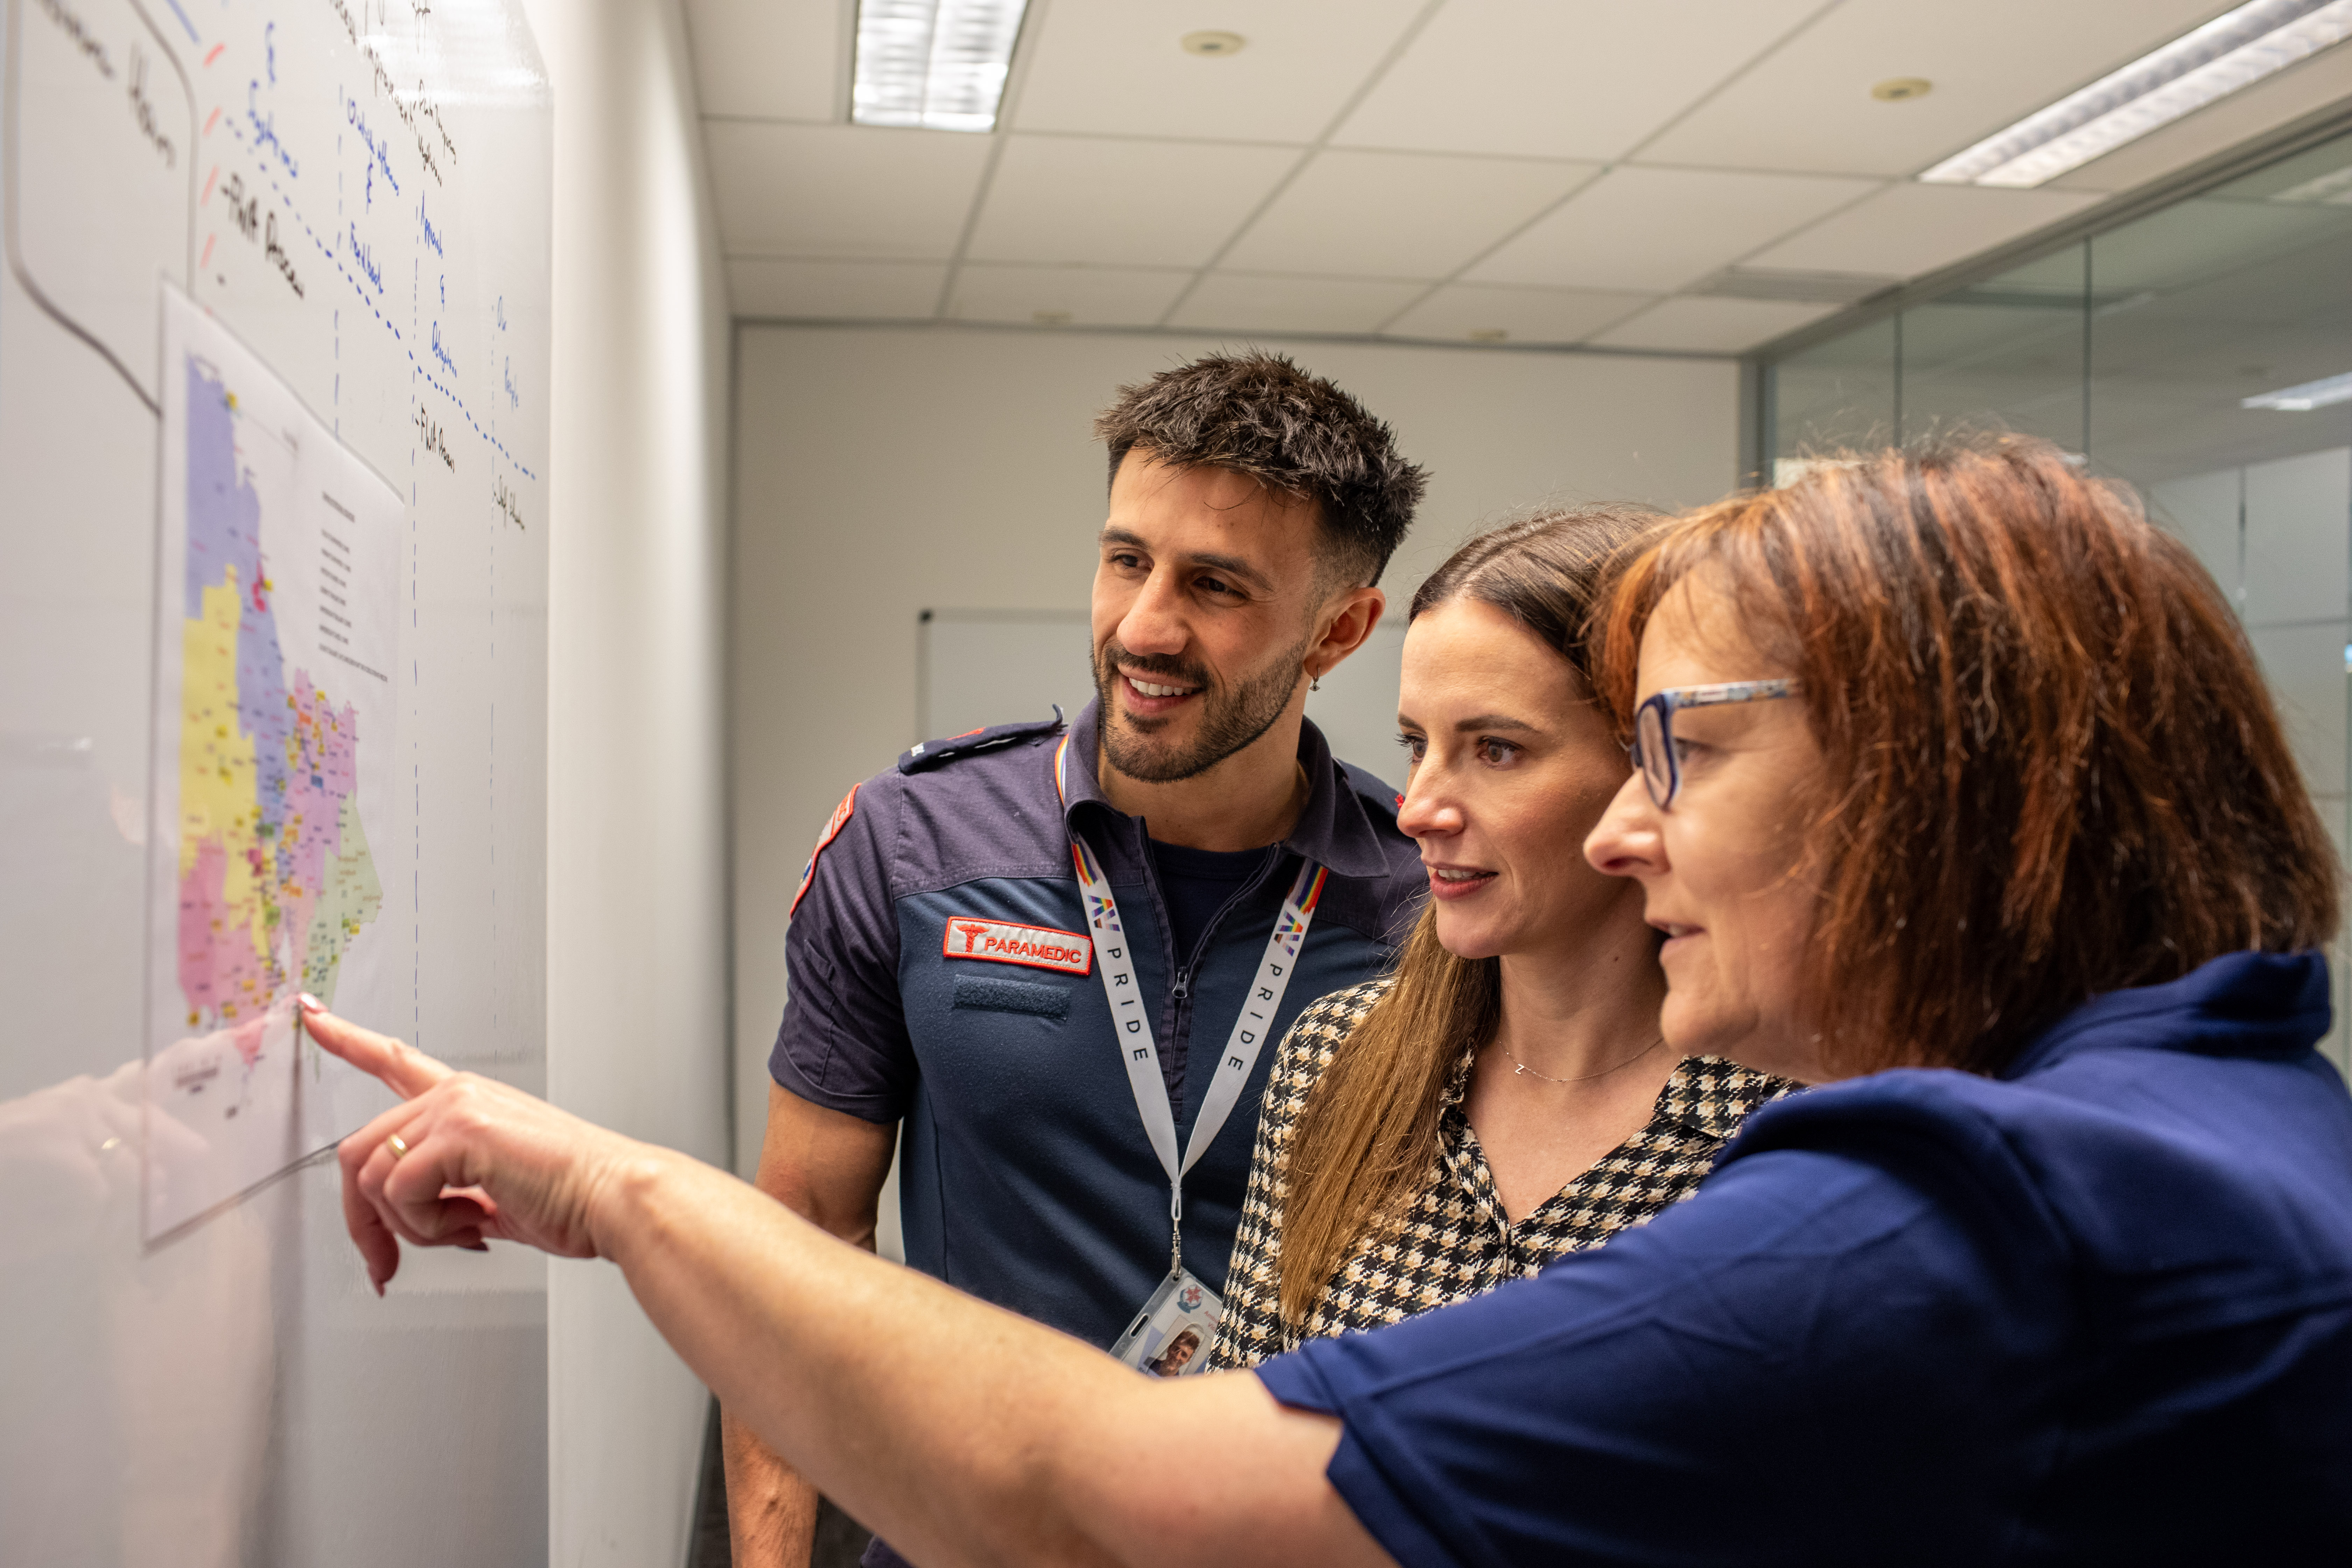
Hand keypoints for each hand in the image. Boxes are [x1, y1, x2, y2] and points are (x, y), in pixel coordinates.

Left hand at [301, 997, 641, 1292]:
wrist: (615, 1198)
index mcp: (467, 1102)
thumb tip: (413, 1232)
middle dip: (364, 1220)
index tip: (313, 1017)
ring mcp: (455, 1108)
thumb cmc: (574, 1196)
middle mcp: (456, 1094)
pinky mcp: (459, 1132)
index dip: (348, 1039)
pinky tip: (474, 1225)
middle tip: (388, 1261)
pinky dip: (427, 1227)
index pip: (395, 1060)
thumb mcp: (494, 1194)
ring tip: (462, 1231)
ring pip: (372, 1177)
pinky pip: (398, 1193)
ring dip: (408, 1227)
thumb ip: (447, 1197)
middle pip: (359, 1151)